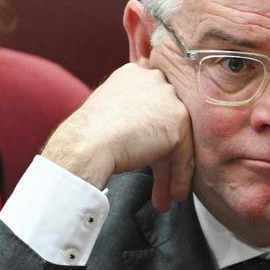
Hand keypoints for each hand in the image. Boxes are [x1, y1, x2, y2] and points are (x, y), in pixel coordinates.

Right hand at [42, 63, 193, 210]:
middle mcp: (155, 80)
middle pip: (170, 123)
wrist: (84, 146)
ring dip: (174, 170)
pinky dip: (180, 176)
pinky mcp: (178, 121)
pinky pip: (185, 153)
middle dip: (166, 156)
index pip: (156, 106)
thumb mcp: (112, 112)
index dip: (155, 135)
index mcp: (136, 74)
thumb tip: (148, 136)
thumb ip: (135, 114)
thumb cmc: (87, 137)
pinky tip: (173, 194)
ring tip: (168, 195)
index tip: (153, 156)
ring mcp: (168, 98)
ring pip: (180, 139)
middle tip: (162, 181)